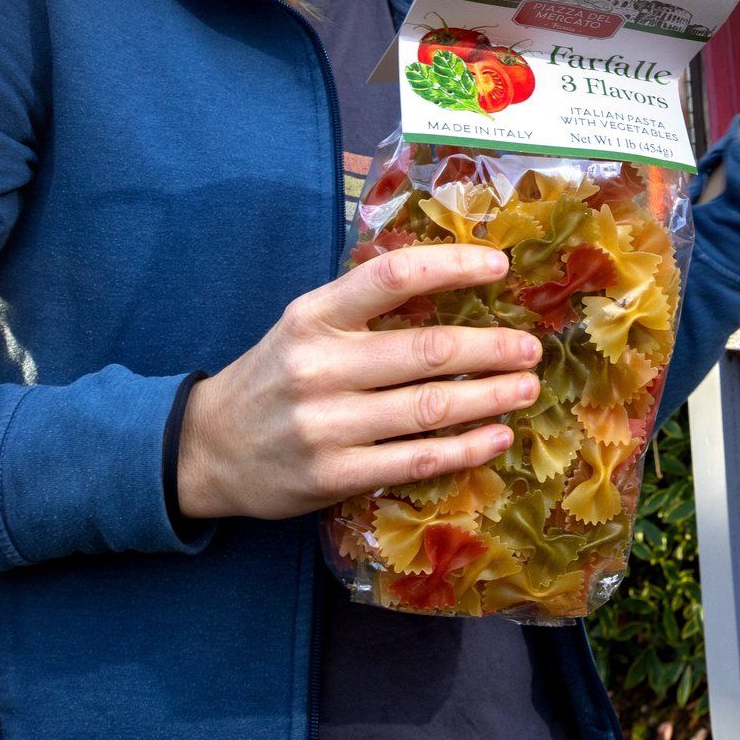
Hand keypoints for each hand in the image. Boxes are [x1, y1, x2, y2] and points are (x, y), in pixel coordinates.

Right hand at [174, 245, 540, 521]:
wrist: (208, 448)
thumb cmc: (275, 376)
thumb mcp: (304, 325)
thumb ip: (363, 307)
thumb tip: (452, 281)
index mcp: (312, 315)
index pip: (391, 276)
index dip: (452, 266)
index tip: (500, 266)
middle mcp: (319, 365)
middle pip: (425, 350)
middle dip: (491, 348)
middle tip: (531, 346)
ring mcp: (326, 424)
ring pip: (429, 408)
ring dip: (489, 398)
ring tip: (526, 389)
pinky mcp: (334, 474)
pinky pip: (416, 460)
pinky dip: (466, 449)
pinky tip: (497, 436)